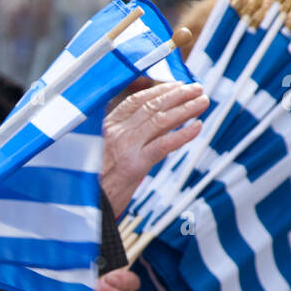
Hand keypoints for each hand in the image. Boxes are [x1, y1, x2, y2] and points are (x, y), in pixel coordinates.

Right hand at [101, 82, 207, 213]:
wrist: (88, 205)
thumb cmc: (98, 180)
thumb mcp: (107, 150)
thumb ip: (129, 134)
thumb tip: (159, 120)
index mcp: (108, 126)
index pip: (136, 100)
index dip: (159, 91)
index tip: (178, 85)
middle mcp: (116, 133)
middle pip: (151, 107)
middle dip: (177, 95)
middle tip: (198, 88)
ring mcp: (125, 148)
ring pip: (160, 121)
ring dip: (185, 109)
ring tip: (203, 102)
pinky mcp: (135, 165)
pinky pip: (163, 145)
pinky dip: (182, 135)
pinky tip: (197, 127)